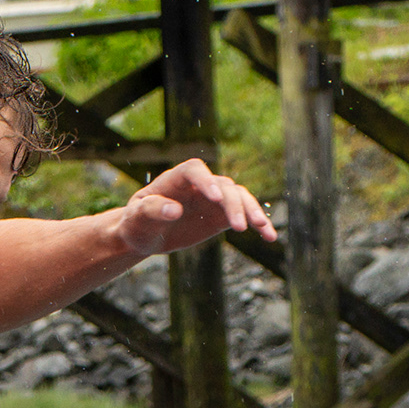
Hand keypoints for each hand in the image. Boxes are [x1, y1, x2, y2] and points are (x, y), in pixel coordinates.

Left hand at [101, 157, 270, 263]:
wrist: (147, 234)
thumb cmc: (137, 223)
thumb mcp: (138, 218)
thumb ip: (152, 210)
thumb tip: (174, 210)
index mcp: (175, 179)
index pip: (195, 170)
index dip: (206, 180)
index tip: (215, 197)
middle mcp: (199, 184)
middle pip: (223, 186)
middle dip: (233, 204)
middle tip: (239, 227)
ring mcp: (214, 198)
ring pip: (239, 197)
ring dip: (252, 211)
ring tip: (262, 228)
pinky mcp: (222, 214)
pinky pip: (245, 215)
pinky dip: (259, 224)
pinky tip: (270, 237)